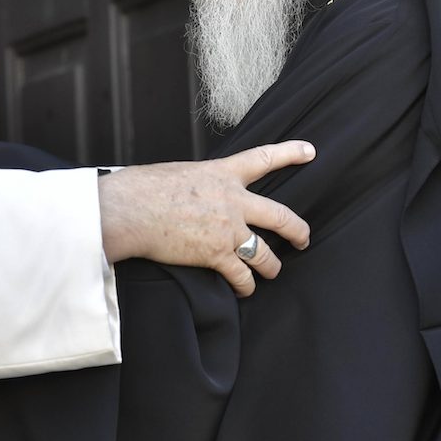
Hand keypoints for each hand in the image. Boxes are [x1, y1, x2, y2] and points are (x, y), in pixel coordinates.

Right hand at [98, 141, 314, 296]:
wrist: (129, 210)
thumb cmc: (142, 188)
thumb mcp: (179, 173)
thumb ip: (200, 183)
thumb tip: (198, 194)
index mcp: (221, 173)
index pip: (263, 159)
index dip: (290, 153)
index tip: (310, 151)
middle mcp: (232, 200)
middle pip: (280, 216)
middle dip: (297, 230)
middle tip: (304, 238)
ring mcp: (227, 229)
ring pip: (265, 254)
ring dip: (271, 267)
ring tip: (272, 272)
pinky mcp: (216, 255)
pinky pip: (242, 276)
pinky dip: (245, 286)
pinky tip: (243, 290)